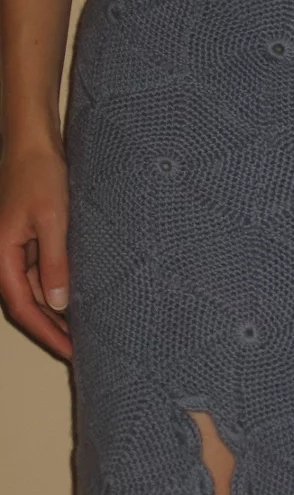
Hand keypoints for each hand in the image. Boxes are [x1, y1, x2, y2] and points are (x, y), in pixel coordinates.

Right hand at [0, 140, 72, 360]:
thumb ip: (55, 262)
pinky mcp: (29, 238)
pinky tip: (79, 300)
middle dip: (51, 330)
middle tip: (82, 352)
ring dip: (56, 312)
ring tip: (84, 332)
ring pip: (34, 291)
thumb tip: (57, 303)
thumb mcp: (54, 220)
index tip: (70, 352)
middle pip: (26, 304)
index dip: (46, 333)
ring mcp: (15, 248)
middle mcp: (4, 255)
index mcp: (2, 254)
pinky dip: (58, 289)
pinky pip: (41, 273)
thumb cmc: (41, 174)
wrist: (33, 142)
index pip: (22, 307)